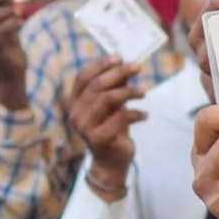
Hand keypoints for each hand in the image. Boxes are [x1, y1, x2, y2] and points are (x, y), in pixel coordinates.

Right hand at [66, 58, 146, 193]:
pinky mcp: (98, 138)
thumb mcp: (113, 105)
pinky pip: (120, 117)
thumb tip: (126, 65)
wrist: (111, 161)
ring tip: (143, 92)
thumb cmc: (112, 128)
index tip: (119, 58)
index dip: (100, 65)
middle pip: (97, 85)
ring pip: (107, 98)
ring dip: (129, 91)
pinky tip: (145, 115)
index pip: (83, 77)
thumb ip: (115, 87)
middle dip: (119, 73)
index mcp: (74, 102)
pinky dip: (136, 113)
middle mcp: (75, 114)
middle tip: (138, 68)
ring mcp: (84, 127)